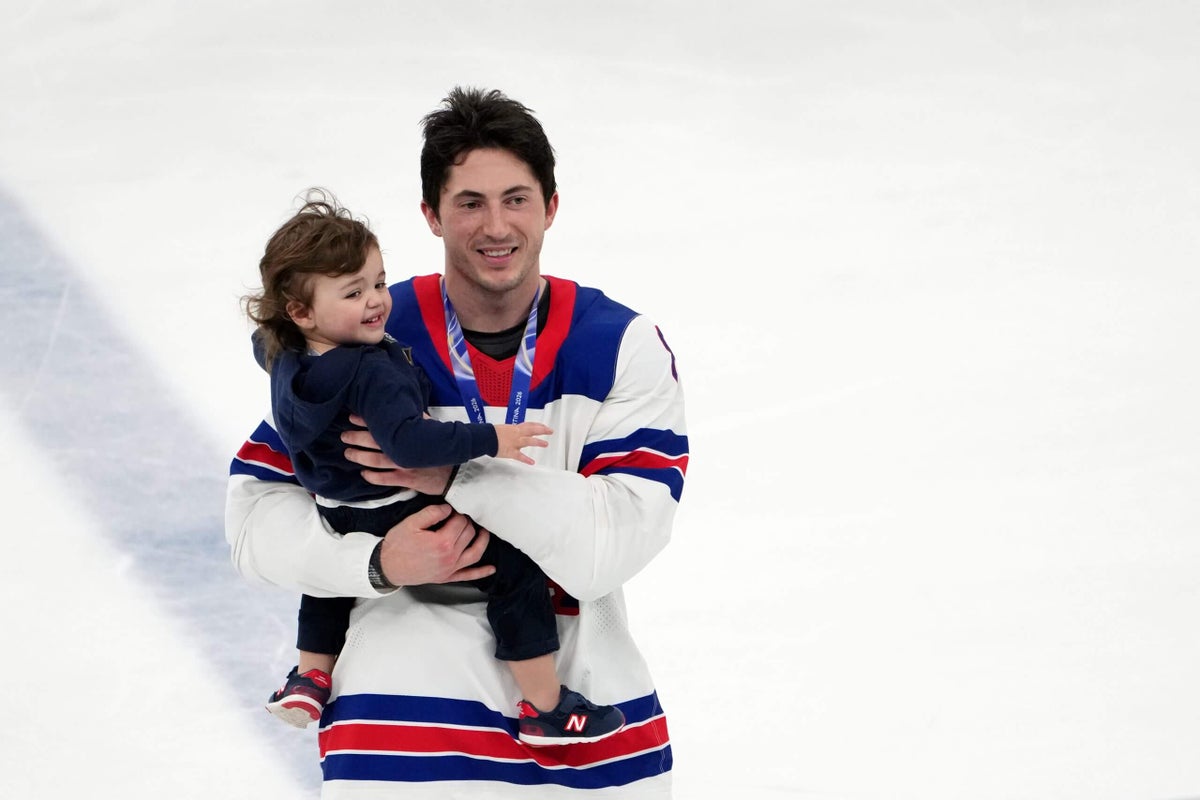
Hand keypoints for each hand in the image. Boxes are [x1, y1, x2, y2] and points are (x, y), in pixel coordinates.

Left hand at [342, 414, 453, 493]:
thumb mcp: (434, 430)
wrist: (456, 474)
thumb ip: (420, 419)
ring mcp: (404, 465)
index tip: (352, 417)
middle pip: (374, 442)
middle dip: (356, 437)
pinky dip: (371, 476)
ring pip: (375, 460)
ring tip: (348, 453)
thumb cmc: (442, 451)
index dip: (366, 421)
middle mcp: (404, 449)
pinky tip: (363, 473)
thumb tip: (408, 407)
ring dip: (359, 456)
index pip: (383, 425)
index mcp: (409, 435)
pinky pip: (384, 479)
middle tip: (344, 435)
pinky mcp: (406, 480)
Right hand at [377, 503, 494, 585]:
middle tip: (460, 517)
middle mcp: (450, 556)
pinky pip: (468, 576)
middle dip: (467, 523)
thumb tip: (449, 508)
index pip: (460, 522)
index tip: (451, 510)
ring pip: (475, 553)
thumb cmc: (397, 544)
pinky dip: (481, 573)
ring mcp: (450, 568)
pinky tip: (491, 569)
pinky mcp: (447, 577)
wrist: (387, 567)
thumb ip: (432, 512)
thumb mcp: (411, 523)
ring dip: (483, 541)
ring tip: (484, 532)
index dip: (457, 513)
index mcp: (442, 541)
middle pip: (468, 534)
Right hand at [495, 421, 551, 463]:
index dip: (538, 425)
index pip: (529, 425)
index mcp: (515, 428)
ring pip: (529, 441)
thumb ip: (511, 432)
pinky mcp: (511, 452)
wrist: (485, 437)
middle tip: (550, 431)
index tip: (543, 426)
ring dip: (538, 442)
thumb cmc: (491, 433)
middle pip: (532, 430)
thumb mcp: (503, 429)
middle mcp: (517, 434)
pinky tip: (532, 462)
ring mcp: (515, 443)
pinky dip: (526, 460)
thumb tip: (514, 434)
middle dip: (543, 430)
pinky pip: (520, 456)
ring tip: (546, 444)